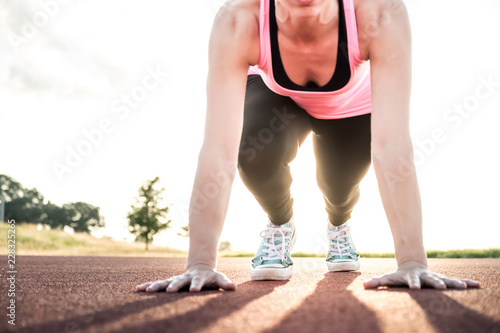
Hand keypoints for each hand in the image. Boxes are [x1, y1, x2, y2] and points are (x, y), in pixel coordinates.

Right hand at [136, 265, 235, 292]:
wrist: (200, 267)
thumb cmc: (211, 277)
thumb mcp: (219, 279)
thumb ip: (225, 283)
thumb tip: (233, 288)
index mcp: (198, 278)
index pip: (198, 282)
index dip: (197, 285)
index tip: (194, 290)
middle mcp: (185, 278)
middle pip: (179, 281)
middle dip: (174, 286)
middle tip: (170, 291)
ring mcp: (176, 280)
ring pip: (166, 282)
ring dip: (157, 286)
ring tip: (147, 290)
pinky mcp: (169, 282)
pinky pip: (158, 284)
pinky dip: (148, 286)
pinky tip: (138, 289)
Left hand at [363, 260, 480, 289]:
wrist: (412, 265)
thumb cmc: (398, 276)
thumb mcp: (388, 278)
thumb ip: (377, 282)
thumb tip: (363, 287)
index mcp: (411, 278)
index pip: (411, 281)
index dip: (412, 284)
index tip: (415, 288)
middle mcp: (425, 277)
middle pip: (430, 280)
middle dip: (436, 283)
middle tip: (442, 287)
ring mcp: (435, 278)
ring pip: (446, 280)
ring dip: (454, 283)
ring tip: (464, 286)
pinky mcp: (443, 280)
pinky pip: (456, 282)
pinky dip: (466, 283)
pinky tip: (478, 285)